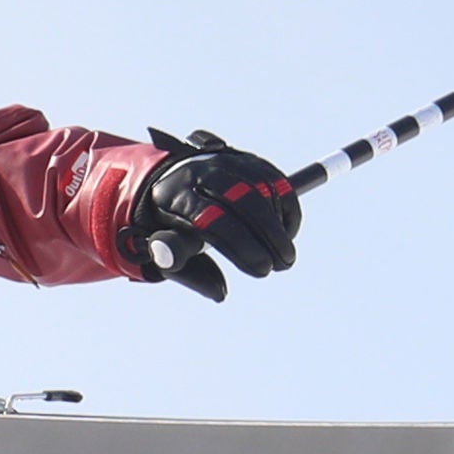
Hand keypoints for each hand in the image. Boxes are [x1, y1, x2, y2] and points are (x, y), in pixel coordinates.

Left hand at [126, 129, 300, 301]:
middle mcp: (202, 171)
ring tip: (284, 256)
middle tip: (282, 264)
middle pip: (244, 198)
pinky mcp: (248, 160)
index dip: (241, 245)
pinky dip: (286, 209)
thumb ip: (188, 272)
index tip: (261, 270)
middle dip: (268, 234)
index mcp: (175, 196)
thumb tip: (221, 293)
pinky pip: (276, 182)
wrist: (169, 181)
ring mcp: (227, 162)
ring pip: (264, 189)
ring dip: (280, 226)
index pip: (212, 218)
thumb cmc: (170, 226)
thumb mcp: (167, 251)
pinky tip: (284, 234)